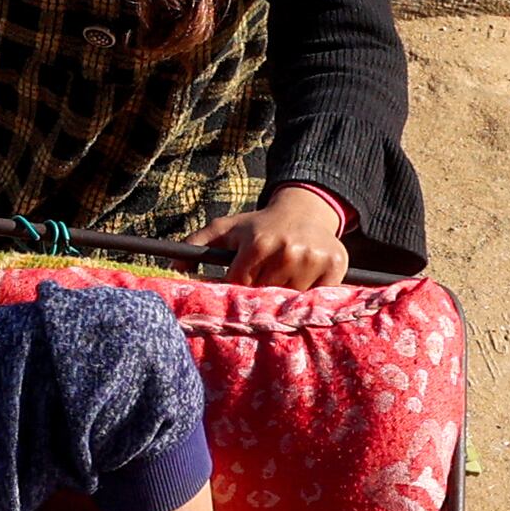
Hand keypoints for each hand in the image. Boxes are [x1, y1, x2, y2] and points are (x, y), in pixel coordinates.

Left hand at [206, 188, 350, 289]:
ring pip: (292, 300)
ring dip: (286, 296)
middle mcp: (287, 251)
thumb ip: (197, 243)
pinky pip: (319, 297)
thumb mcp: (228, 228)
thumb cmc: (260, 224)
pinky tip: (304, 281)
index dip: (237, 289)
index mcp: (258, 243)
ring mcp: (313, 259)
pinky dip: (312, 296)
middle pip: (266, 295)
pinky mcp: (336, 265)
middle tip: (264, 282)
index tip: (239, 287)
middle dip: (261, 293)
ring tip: (283, 279)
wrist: (304, 210)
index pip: (240, 285)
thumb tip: (173, 265)